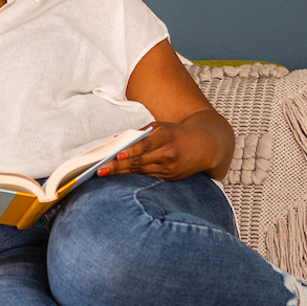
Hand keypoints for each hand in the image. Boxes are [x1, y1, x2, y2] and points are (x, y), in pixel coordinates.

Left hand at [96, 121, 214, 181]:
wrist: (205, 146)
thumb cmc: (178, 134)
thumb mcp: (162, 127)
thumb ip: (141, 133)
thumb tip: (118, 140)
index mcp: (165, 137)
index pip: (143, 145)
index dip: (129, 152)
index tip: (115, 156)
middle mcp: (167, 154)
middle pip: (139, 162)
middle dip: (118, 167)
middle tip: (101, 170)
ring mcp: (169, 168)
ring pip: (141, 172)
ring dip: (122, 174)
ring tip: (105, 174)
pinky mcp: (169, 178)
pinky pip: (148, 177)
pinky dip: (133, 177)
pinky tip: (120, 177)